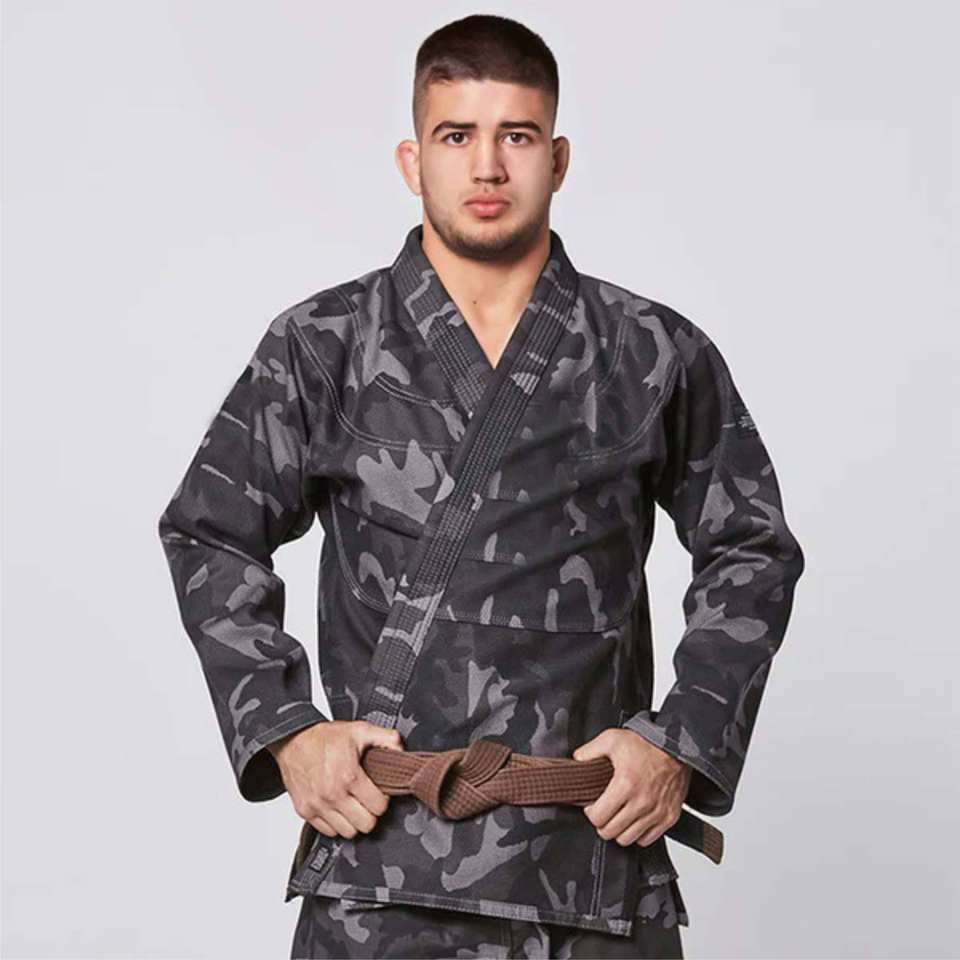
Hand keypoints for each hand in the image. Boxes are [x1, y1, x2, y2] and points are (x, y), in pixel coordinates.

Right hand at [267, 720, 404, 838]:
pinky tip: (338, 807)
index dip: (383, 799)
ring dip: (354, 820)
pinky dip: (336, 823)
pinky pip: (328, 831)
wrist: (292, 740)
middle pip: (365, 825)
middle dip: (370, 813)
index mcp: (349, 776)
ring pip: (348, 832)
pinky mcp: (305, 811)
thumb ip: (386, 738)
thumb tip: (401, 750)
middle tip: (367, 800)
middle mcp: (332, 795)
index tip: (378, 791)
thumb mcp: (360, 729)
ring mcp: (317, 805)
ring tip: (353, 804)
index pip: (379, 807)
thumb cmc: (324, 737)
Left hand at [572, 728, 691, 846]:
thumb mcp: (612, 739)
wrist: (676, 747)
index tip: (592, 806)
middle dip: (602, 823)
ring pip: (628, 840)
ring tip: (618, 816)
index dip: (590, 813)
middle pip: (610, 832)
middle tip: (603, 812)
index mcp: (625, 784)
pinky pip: (647, 839)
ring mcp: (657, 812)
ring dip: (619, 830)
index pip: (598, 818)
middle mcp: (642, 802)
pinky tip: (634, 819)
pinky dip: (638, 833)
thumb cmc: (646, 743)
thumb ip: (590, 750)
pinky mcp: (669, 817)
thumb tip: (576, 761)